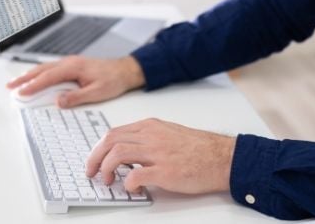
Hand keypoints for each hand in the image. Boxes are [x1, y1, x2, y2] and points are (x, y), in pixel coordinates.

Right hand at [6, 55, 144, 107]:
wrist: (125, 70)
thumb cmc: (113, 80)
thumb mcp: (97, 92)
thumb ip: (76, 97)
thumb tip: (58, 101)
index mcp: (73, 67)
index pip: (47, 77)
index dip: (32, 86)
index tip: (20, 93)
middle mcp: (69, 62)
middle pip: (41, 70)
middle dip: (24, 78)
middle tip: (10, 87)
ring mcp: (70, 62)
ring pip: (45, 68)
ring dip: (30, 75)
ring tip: (17, 83)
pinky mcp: (72, 65)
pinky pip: (51, 69)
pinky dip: (40, 74)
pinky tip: (35, 78)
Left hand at [84, 118, 235, 194]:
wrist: (222, 158)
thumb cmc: (198, 149)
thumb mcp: (168, 133)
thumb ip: (146, 138)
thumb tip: (125, 152)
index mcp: (150, 126)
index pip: (113, 133)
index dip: (99, 148)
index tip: (95, 160)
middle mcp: (151, 136)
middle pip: (110, 141)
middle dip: (95, 158)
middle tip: (92, 172)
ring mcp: (158, 153)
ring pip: (117, 154)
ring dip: (106, 169)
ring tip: (108, 181)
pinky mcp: (166, 171)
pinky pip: (136, 175)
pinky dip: (127, 183)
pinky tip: (132, 188)